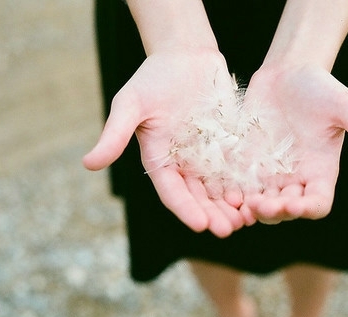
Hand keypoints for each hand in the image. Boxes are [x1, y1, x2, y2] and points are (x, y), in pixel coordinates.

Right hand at [83, 48, 254, 236]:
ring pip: (220, 188)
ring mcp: (208, 155)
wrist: (185, 55)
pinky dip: (247, 183)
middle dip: (213, 214)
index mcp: (160, 160)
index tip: (201, 225)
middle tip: (229, 230)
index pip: (172, 192)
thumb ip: (115, 135)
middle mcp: (184, 163)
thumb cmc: (153, 77)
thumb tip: (87, 164)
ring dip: (232, 206)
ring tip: (248, 219)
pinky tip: (260, 193)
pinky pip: (239, 167)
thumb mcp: (130, 104)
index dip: (186, 209)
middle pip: (199, 196)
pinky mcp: (229, 144)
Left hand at [240, 64, 347, 222]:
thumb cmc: (320, 87)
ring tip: (241, 204)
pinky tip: (225, 192)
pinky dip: (233, 193)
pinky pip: (239, 186)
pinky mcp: (247, 163)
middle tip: (260, 205)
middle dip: (273, 212)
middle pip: (285, 209)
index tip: (293, 204)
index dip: (306, 209)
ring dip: (251, 209)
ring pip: (260, 203)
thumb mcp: (345, 106)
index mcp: (320, 172)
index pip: (317, 204)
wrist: (286, 73)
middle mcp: (294, 178)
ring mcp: (269, 172)